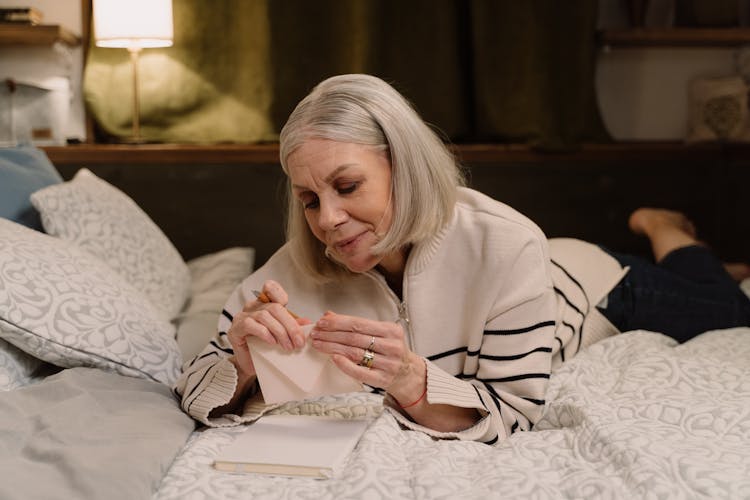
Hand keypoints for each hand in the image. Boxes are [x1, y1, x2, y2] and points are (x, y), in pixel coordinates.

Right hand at [227, 279, 310, 380]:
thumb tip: (307, 322)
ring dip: (280, 332)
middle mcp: (252, 307)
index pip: (270, 288)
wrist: (250, 364)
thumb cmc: (265, 346)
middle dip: (290, 325)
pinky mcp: (236, 329)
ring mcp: (242, 316)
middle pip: (275, 308)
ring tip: (288, 346)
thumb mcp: (283, 334)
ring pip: (265, 316)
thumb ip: (293, 326)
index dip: (279, 293)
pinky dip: (265, 333)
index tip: (288, 305)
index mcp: (263, 304)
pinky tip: (272, 342)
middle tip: (298, 342)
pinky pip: (251, 325)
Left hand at [310, 311, 425, 403]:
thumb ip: (356, 324)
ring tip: (318, 344)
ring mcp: (389, 363)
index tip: (322, 322)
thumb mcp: (379, 333)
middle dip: (331, 334)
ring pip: (355, 353)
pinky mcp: (383, 379)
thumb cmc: (390, 350)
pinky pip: (360, 372)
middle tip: (315, 333)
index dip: (338, 322)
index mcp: (391, 330)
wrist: (408, 373)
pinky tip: (333, 358)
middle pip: (355, 338)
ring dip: (333, 348)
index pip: (359, 323)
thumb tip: (329, 315)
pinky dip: (345, 365)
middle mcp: (392, 346)